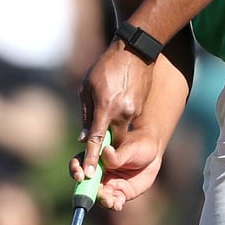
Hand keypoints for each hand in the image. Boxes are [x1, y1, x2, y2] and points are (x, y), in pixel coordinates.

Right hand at [70, 129, 162, 210]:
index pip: (80, 163)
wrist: (152, 154)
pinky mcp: (119, 194)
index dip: (76, 169)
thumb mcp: (131, 148)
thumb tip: (106, 151)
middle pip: (86, 184)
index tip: (80, 175)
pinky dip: (114, 204)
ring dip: (102, 200)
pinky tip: (117, 204)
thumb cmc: (139, 144)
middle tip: (96, 193)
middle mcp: (98, 172)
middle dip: (86, 191)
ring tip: (110, 201)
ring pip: (99, 195)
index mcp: (96, 156)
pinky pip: (113, 201)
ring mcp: (108, 184)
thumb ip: (118, 154)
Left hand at [79, 42, 154, 174]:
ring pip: (119, 131)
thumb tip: (84, 138)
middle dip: (103, 143)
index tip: (89, 174)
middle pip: (110, 140)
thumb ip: (86, 114)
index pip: (96, 140)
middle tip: (95, 137)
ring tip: (108, 103)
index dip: (91, 158)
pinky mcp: (139, 108)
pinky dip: (119, 117)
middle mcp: (121, 113)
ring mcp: (133, 111)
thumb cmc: (106, 66)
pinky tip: (118, 97)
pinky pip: (126, 120)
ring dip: (110, 126)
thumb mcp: (87, 86)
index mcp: (105, 107)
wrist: (136, 50)